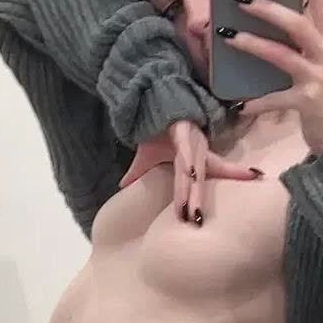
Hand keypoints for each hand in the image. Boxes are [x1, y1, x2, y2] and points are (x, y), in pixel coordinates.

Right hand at [119, 120, 261, 223]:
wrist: (153, 99)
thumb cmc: (156, 129)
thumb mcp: (146, 155)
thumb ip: (138, 173)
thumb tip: (122, 187)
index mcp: (192, 160)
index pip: (200, 183)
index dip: (200, 199)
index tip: (197, 222)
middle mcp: (196, 152)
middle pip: (198, 182)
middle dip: (197, 203)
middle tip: (196, 224)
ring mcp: (192, 142)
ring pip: (193, 171)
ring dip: (192, 191)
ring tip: (192, 211)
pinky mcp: (183, 131)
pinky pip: (186, 150)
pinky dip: (189, 161)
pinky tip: (190, 174)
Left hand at [219, 0, 322, 154]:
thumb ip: (307, 43)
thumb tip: (276, 18)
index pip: (322, 3)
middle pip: (298, 24)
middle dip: (268, 9)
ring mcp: (319, 79)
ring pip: (282, 56)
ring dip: (252, 44)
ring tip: (228, 36)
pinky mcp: (308, 103)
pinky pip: (276, 99)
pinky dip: (257, 101)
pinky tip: (240, 103)